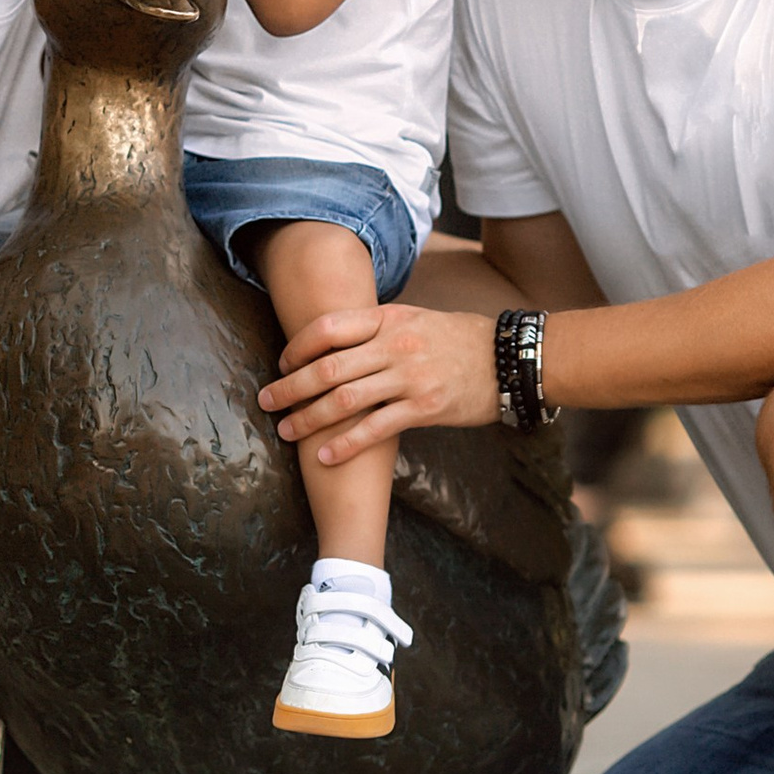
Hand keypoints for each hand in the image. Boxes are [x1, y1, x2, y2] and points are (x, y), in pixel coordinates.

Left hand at [259, 302, 502, 460]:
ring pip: (344, 400)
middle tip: (265, 401)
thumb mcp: (416, 319)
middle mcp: (394, 345)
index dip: (298, 347)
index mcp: (388, 318)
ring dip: (308, 418)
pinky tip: (323, 455)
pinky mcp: (423, 408)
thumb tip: (337, 340)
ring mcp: (408, 377)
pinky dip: (344, 443)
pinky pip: (374, 428)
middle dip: (290, 387)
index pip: (329, 328)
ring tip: (286, 431)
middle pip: (328, 367)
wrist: (507, 360)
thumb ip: (378, 328)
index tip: (283, 364)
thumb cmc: (458, 339)